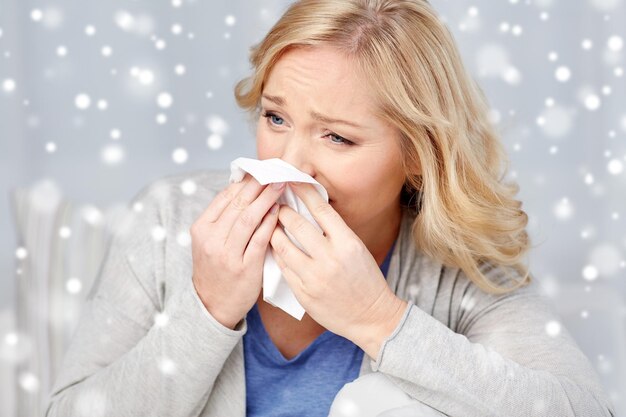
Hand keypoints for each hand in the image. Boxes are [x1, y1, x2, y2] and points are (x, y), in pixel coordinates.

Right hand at [190, 174, 285, 328]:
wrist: (212, 305)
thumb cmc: (216, 268)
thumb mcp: (210, 240)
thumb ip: (224, 217)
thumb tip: (246, 187)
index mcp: (202, 228)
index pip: (225, 197)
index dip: (245, 181)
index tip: (261, 170)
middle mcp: (212, 239)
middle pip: (238, 204)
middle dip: (259, 185)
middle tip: (276, 172)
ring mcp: (227, 254)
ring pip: (248, 218)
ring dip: (266, 199)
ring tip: (280, 185)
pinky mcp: (244, 267)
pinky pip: (260, 239)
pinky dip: (270, 222)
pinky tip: (279, 211)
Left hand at [269, 182, 407, 357]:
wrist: (372, 317)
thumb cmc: (365, 279)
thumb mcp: (357, 249)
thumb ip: (335, 231)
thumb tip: (310, 209)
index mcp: (347, 243)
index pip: (320, 209)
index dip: (303, 191)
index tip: (292, 181)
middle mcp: (330, 258)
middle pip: (297, 225)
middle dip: (283, 211)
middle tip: (276, 205)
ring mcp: (315, 277)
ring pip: (283, 247)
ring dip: (274, 232)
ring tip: (271, 225)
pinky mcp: (303, 294)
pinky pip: (283, 268)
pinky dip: (277, 255)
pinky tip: (275, 248)